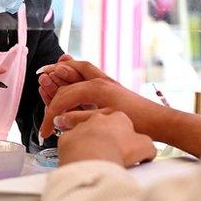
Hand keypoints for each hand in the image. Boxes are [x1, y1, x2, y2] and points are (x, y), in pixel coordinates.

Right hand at [39, 60, 163, 140]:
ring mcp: (105, 82)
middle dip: (53, 80)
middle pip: (69, 77)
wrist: (160, 121)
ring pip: (79, 70)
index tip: (45, 130)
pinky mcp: (109, 88)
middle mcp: (99, 80)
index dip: (51, 113)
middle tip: (40, 78)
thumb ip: (78, 119)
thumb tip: (58, 120)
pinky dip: (76, 74)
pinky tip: (69, 75)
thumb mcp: (103, 121)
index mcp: (95, 87)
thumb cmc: (137, 121)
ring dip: (64, 71)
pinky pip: (88, 75)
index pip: (64, 97)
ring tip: (50, 70)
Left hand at [55, 108, 155, 166]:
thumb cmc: (120, 150)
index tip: (126, 146)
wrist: (95, 156)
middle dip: (106, 136)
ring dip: (89, 142)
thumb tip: (148, 152)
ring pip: (85, 133)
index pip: (122, 122)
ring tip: (94, 157)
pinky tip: (81, 160)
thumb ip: (147, 146)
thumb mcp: (145, 147)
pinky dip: (75, 150)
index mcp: (118, 116)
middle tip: (110, 151)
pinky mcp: (67, 137)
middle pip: (102, 126)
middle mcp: (98, 118)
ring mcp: (81, 126)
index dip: (125, 135)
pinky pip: (72, 143)